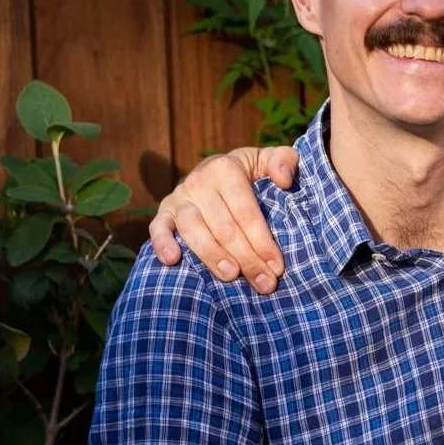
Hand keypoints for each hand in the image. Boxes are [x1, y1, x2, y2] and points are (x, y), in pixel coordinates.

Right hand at [149, 145, 297, 292]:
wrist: (217, 171)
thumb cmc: (251, 173)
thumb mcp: (268, 161)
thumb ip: (284, 161)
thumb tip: (285, 179)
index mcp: (226, 169)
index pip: (246, 211)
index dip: (262, 240)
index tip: (277, 266)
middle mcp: (199, 182)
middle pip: (223, 226)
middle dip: (246, 258)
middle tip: (264, 283)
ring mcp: (179, 197)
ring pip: (193, 229)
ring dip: (211, 255)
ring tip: (231, 276)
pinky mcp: (164, 212)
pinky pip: (158, 227)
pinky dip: (162, 242)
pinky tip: (172, 260)